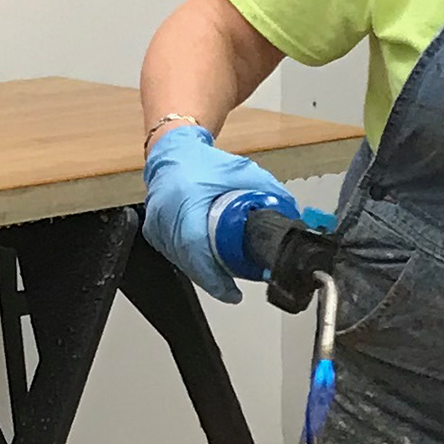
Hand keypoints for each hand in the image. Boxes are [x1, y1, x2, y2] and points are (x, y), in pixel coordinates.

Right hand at [142, 124, 296, 302]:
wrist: (173, 151)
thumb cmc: (202, 161)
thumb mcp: (241, 172)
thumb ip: (268, 192)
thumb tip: (290, 215)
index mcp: (185, 200)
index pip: (196, 249)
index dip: (215, 276)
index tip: (231, 292)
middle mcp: (165, 216)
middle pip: (190, 263)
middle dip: (214, 280)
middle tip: (233, 289)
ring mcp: (157, 226)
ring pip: (182, 263)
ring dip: (204, 274)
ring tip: (224, 279)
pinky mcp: (154, 232)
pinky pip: (174, 256)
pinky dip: (192, 264)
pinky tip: (207, 265)